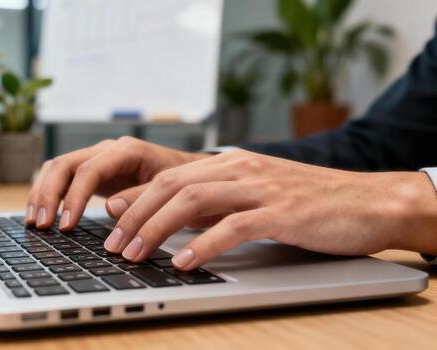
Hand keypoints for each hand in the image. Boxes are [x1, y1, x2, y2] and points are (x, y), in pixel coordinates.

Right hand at [25, 137, 210, 228]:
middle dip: (49, 195)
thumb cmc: (182, 181)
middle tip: (41, 225)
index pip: (90, 169)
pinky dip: (49, 194)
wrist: (189, 173)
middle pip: (65, 164)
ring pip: (58, 168)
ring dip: (42, 193)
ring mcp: (98, 159)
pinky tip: (42, 215)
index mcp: (126, 150)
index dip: (74, 197)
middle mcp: (107, 150)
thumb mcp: (168, 191)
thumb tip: (109, 208)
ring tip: (34, 222)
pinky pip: (63, 177)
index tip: (66, 225)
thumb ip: (140, 198)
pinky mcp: (93, 171)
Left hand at [103, 149, 436, 269]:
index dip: (136, 197)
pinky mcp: (282, 212)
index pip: (170, 175)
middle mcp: (240, 169)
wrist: (369, 200)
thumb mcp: (256, 196)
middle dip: (135, 215)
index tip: (109, 217)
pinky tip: (183, 262)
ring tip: (134, 254)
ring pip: (193, 201)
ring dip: (156, 228)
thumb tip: (178, 223)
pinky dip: (202, 245)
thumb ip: (219, 204)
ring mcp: (261, 188)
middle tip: (112, 242)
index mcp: (231, 164)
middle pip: (171, 185)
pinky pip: (232, 226)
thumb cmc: (310, 202)